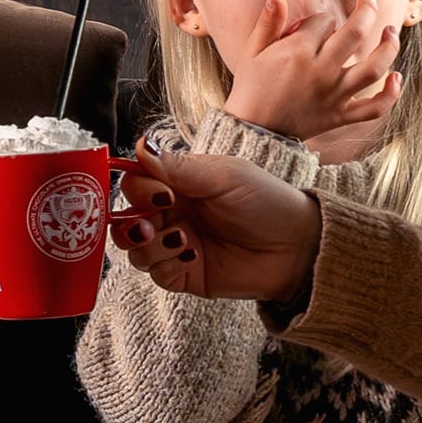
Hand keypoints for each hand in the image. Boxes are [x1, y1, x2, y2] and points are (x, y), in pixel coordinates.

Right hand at [110, 141, 323, 304]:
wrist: (296, 247)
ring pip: (134, 249)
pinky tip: (191, 256)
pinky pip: (154, 274)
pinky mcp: (183, 275)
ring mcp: (174, 245)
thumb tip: (139, 147)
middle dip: (130, 222)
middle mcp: (171, 214)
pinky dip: (166, 264)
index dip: (137, 189)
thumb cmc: (266, 202)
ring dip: (148, 245)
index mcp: (178, 185)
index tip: (161, 194)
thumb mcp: (223, 176)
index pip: (136, 183)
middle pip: (125, 218)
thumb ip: (178, 166)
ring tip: (180, 240)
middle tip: (151, 225)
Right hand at [221, 0, 402, 143]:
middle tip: (368, 0)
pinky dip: (390, 95)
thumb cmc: (251, 87)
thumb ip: (268, 22)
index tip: (313, 27)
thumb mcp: (252, 51)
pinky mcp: (340, 115)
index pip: (323, 22)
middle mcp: (320, 71)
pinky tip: (396, 77)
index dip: (321, 19)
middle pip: (355, 32)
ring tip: (391, 31)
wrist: (253, 130)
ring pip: (373, 67)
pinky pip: (373, 108)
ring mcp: (334, 94)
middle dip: (365, 10)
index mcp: (297, 52)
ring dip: (388, 46)